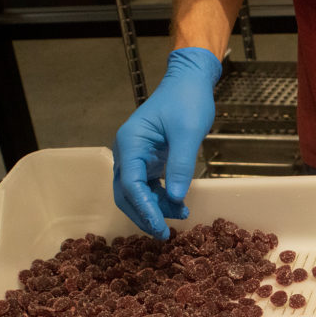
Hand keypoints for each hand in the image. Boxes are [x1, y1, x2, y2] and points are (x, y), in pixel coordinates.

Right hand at [113, 48, 221, 238]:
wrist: (189, 82)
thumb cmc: (187, 101)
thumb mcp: (187, 132)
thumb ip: (181, 164)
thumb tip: (176, 198)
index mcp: (131, 143)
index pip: (131, 184)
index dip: (144, 209)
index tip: (160, 227)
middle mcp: (128, 152)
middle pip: (126, 194)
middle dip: (144, 215)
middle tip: (164, 234)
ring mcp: (136, 157)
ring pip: (137, 193)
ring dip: (154, 209)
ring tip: (180, 216)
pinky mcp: (148, 160)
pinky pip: (148, 186)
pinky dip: (161, 199)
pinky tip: (178, 206)